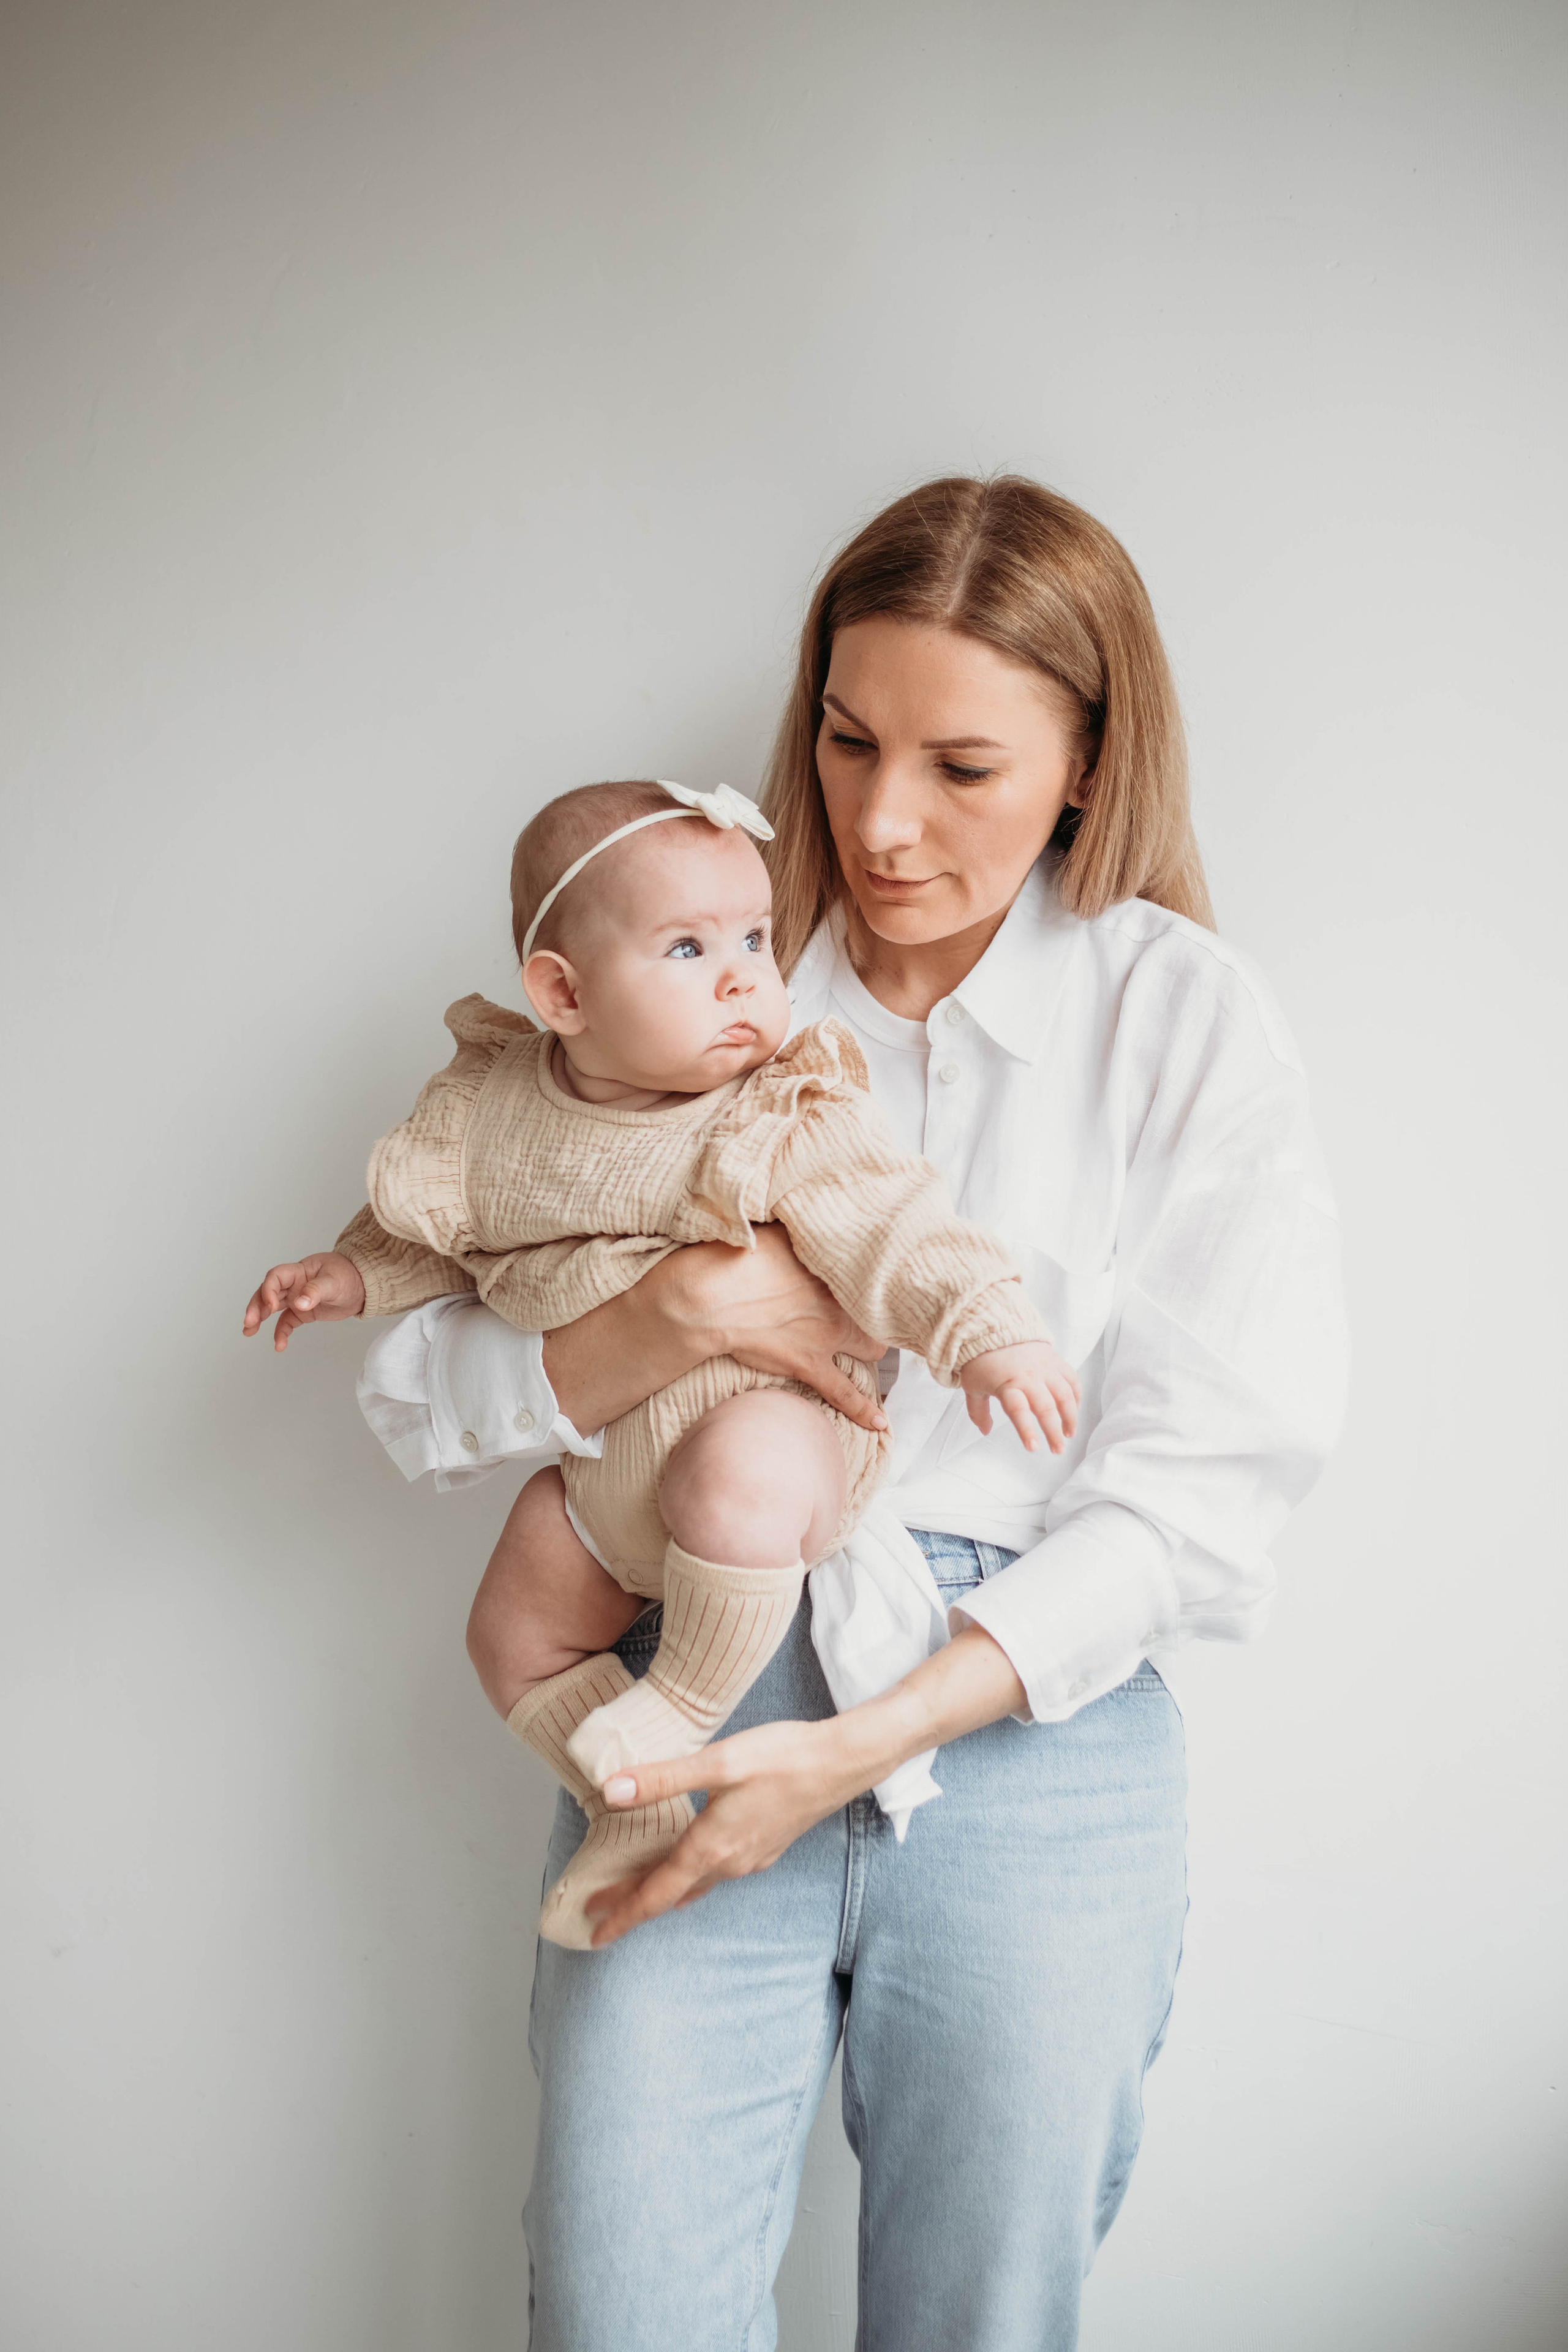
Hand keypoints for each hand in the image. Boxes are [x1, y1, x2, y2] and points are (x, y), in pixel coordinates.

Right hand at [242, 1251, 365, 1349]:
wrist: (363, 1287)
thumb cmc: (349, 1275)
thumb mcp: (335, 1281)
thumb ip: (316, 1290)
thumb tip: (300, 1303)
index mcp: (299, 1271)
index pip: (276, 1277)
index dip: (269, 1290)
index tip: (272, 1305)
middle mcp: (294, 1284)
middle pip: (267, 1293)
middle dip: (256, 1307)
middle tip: (249, 1322)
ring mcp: (297, 1299)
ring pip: (272, 1308)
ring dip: (260, 1319)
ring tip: (248, 1332)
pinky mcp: (303, 1313)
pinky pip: (287, 1323)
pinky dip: (281, 1333)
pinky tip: (279, 1345)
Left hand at [582, 1623, 1027, 1944]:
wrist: (843, 1762)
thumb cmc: (782, 1757)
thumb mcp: (718, 1762)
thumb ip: (663, 1778)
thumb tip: (611, 1792)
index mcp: (711, 1846)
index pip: (656, 1892)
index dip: (622, 1913)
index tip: (592, 1932)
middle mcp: (730, 1863)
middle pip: (671, 1893)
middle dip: (633, 1904)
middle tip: (598, 1911)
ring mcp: (750, 1859)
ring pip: (695, 1884)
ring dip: (662, 1890)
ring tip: (634, 1889)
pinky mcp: (765, 1847)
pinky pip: (717, 1873)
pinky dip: (690, 1876)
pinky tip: (689, 1861)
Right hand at [673, 1225, 887, 1431]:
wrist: (708, 1298)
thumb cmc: (732, 1256)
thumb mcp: (773, 1226)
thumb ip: (799, 1222)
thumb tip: (809, 1206)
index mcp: (832, 1264)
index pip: (872, 1269)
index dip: (875, 1272)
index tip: (880, 1270)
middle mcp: (838, 1300)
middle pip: (879, 1308)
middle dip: (879, 1309)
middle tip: (876, 1306)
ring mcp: (826, 1336)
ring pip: (871, 1347)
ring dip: (871, 1346)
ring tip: (873, 1346)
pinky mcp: (809, 1365)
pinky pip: (844, 1393)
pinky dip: (863, 1409)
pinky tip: (880, 1423)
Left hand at [959, 1340, 1080, 1452]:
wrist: (994, 1325)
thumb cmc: (981, 1359)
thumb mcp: (972, 1386)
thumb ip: (978, 1412)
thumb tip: (985, 1431)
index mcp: (1007, 1384)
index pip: (1019, 1411)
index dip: (1027, 1431)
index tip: (1033, 1448)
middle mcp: (1029, 1377)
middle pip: (1046, 1407)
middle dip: (1054, 1431)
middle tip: (1057, 1449)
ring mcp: (1045, 1368)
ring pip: (1065, 1395)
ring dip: (1070, 1417)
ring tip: (1070, 1433)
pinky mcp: (1055, 1360)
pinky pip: (1071, 1380)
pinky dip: (1076, 1396)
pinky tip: (1074, 1410)